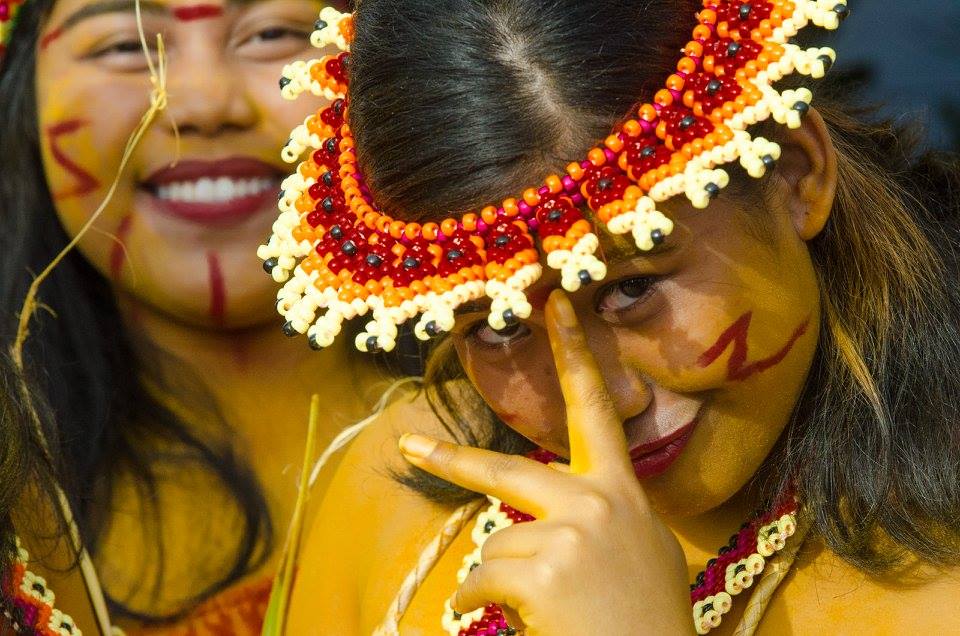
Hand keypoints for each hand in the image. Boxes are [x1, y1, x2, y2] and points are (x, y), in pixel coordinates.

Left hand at [399, 290, 692, 634]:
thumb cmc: (646, 620)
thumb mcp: (641, 552)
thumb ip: (600, 518)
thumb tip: (544, 521)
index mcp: (621, 491)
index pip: (596, 409)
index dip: (575, 353)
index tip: (556, 304)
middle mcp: (596, 499)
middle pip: (504, 469)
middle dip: (451, 461)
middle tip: (410, 447)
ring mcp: (569, 532)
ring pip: (495, 545)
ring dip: (503, 583)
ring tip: (547, 611)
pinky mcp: (543, 569)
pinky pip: (482, 581)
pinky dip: (484, 606)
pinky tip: (524, 622)